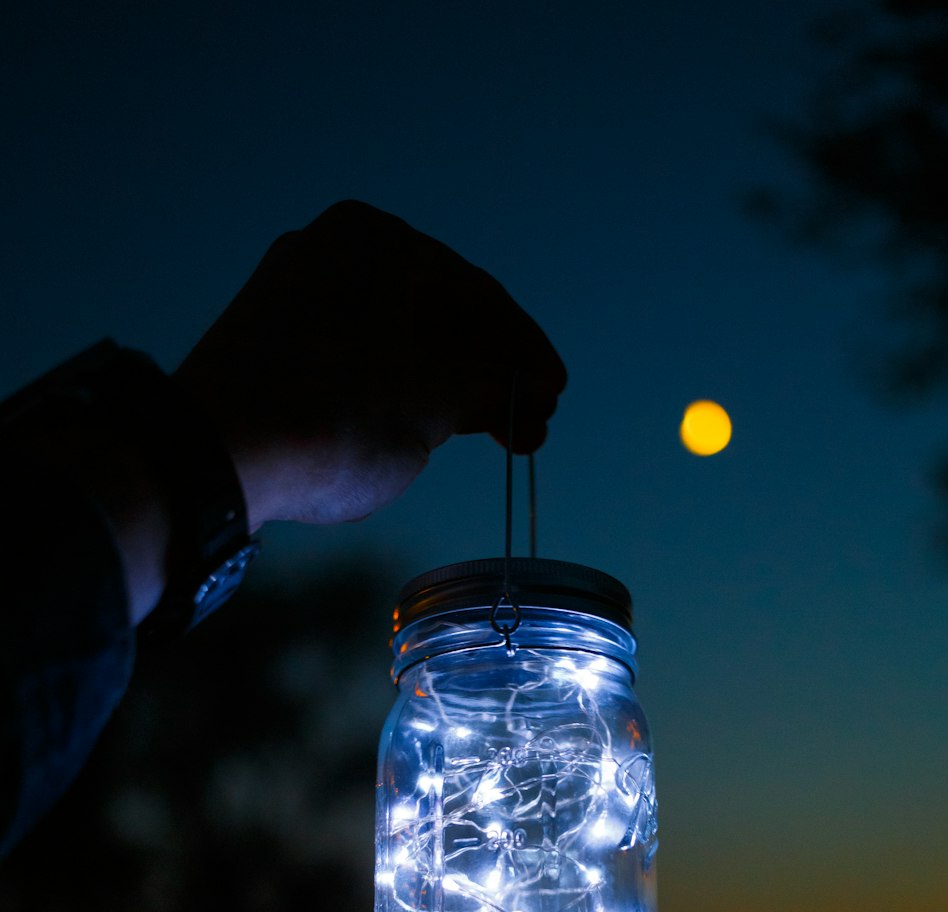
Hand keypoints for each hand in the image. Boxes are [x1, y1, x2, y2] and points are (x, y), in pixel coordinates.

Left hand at [173, 200, 567, 531]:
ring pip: (393, 336)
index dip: (526, 354)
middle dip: (486, 373)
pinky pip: (350, 353)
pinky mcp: (266, 337)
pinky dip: (391, 384)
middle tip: (524, 426)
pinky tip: (413, 418)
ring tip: (477, 432)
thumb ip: (494, 385)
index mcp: (379, 240)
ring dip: (441, 383)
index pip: (480, 298)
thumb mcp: (438, 403)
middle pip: (436, 314)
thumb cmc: (341, 418)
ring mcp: (294, 291)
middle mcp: (333, 249)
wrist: (215, 456)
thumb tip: (526, 388)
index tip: (553, 396)